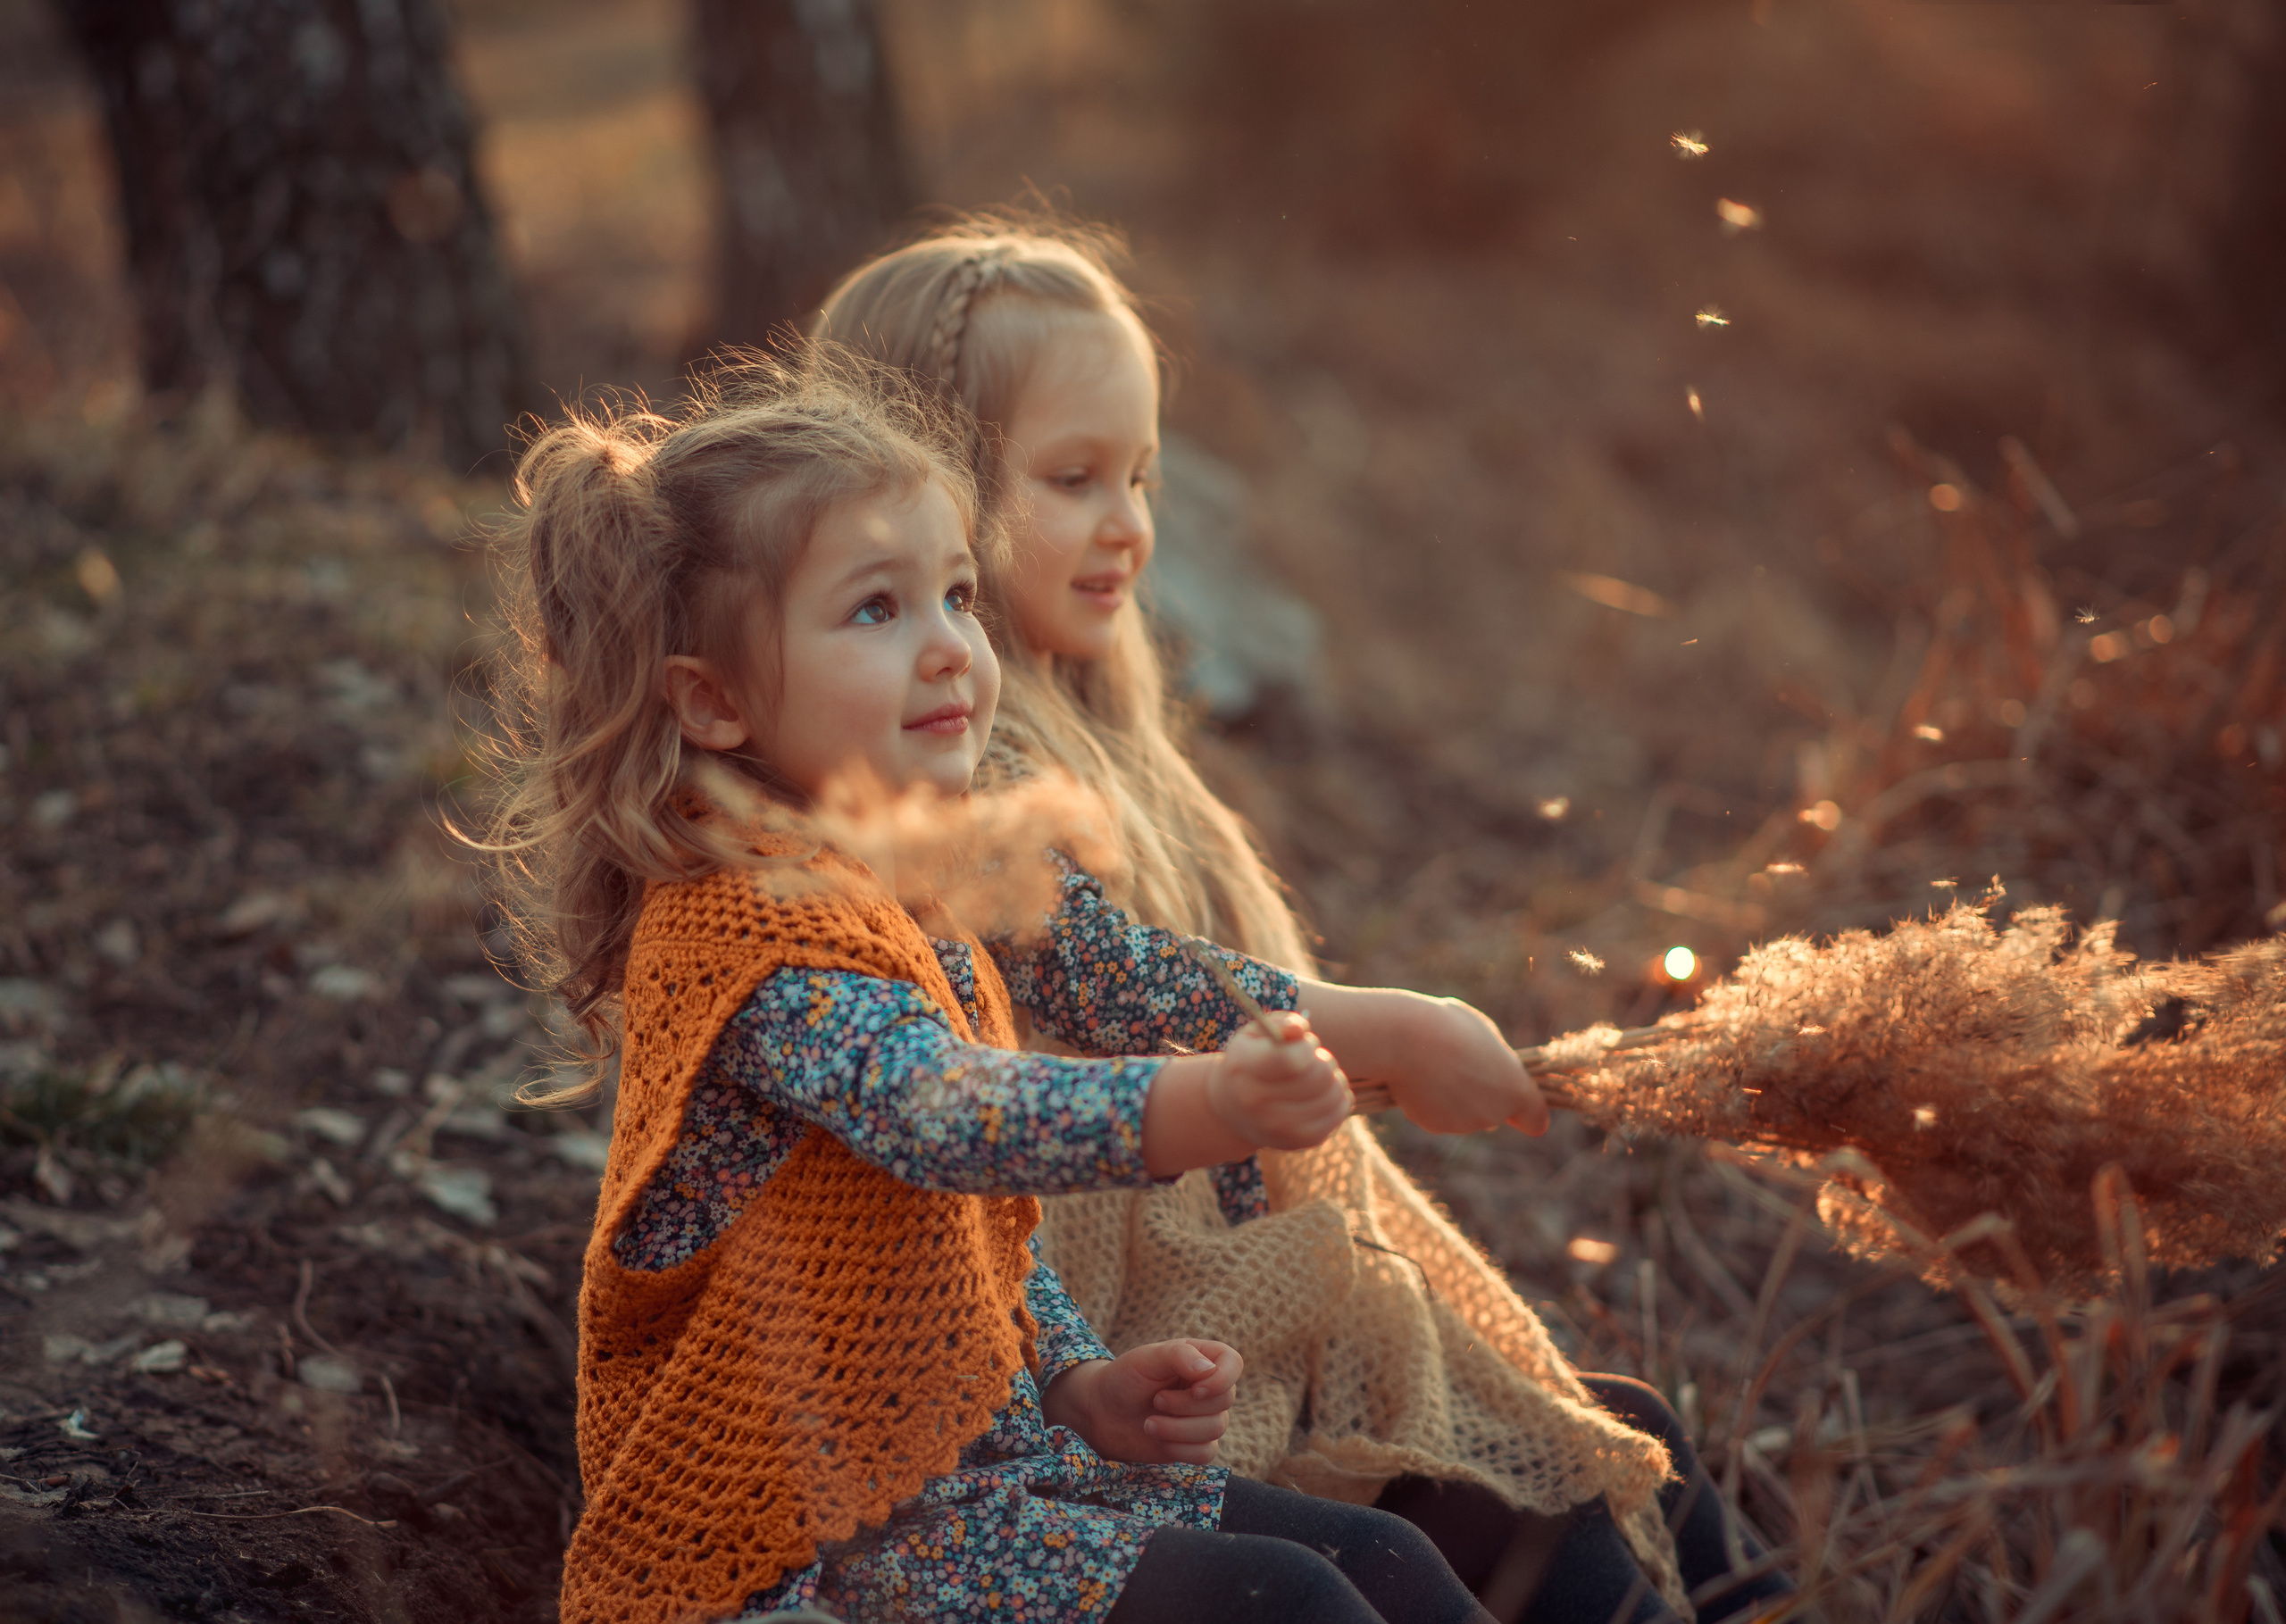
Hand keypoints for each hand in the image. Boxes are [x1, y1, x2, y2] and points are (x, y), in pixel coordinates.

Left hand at [1042, 1339, 1242, 1465]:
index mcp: (1201, 1358)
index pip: (1233, 1363)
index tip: (1195, 1389)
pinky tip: (1158, 1438)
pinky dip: (1180, 1449)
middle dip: (1186, 1406)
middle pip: (1224, 1401)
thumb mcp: (1146, 1358)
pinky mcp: (1195, 1444)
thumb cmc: (1124, 1378)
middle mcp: (1207, 1387)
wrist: (1101, 1414)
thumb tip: (1209, 1371)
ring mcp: (1203, 1417)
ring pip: (1216, 1429)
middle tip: (1156, 1400)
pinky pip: (1206, 1453)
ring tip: (1149, 1422)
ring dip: (1177, 1429)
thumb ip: (1179, 1356)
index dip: (1222, 1379)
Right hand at [1206, 1011, 1351, 1150]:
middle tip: (1311, 1060)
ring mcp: (1280, 1127)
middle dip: (1322, 1060)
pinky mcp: (1302, 1140)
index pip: (1293, 1059)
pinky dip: (1340, 1096)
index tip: (1303, 1045)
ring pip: (1335, 1092)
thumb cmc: (1252, 1061)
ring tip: (1318, 1076)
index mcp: (1243, 1068)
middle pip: (1321, 1074)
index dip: (1307, 1046)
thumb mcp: (1255, 1034)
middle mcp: (1257, 1103)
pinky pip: (1341, 1110)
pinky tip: (1323, 1092)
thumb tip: (1300, 1030)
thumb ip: (1280, 1023)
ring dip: (1333, 1077)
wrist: (1235, 1110)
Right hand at [1383, 995, 1545, 1134]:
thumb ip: (1496, 1059)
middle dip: (1484, 1096)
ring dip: (1456, 1098)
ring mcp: (1464, 1124)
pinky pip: (1438, 1115)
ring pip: (1465, 1114)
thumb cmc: (1448, 1027)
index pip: (1536, 1120)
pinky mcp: (1434, 1126)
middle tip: (1462, 1066)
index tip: (1517, 1102)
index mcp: (1516, 1090)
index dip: (1528, 1112)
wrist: (1403, 1040)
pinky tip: (1420, 1079)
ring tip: (1436, 1067)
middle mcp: (1494, 1114)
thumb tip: (1491, 1070)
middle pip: (1495, 1112)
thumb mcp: (1484, 1033)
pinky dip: (1432, 1103)